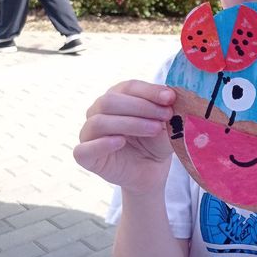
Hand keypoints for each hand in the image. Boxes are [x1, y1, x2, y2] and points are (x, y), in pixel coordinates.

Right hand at [73, 80, 175, 194]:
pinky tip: (121, 141)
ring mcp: (89, 133)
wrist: (151, 170)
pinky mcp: (85, 156)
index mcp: (117, 97)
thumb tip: (172, 96)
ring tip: (155, 129)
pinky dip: (102, 144)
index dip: (149, 91)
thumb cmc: (155, 141)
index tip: (170, 98)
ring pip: (99, 122)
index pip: (128, 87)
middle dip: (141, 107)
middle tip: (166, 115)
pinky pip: (84, 148)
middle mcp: (98, 111)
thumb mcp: (166, 124)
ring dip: (130, 123)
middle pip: (110, 101)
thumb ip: (167, 110)